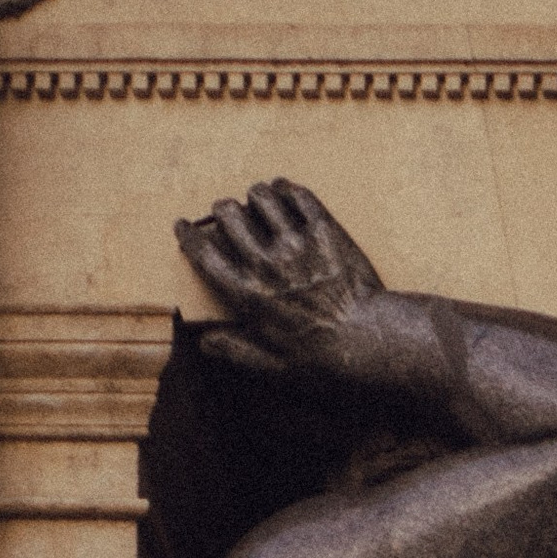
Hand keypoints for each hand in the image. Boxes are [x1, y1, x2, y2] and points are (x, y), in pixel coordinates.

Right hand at [175, 179, 389, 382]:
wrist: (372, 344)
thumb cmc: (324, 362)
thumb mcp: (274, 368)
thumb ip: (236, 351)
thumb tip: (204, 342)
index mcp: (248, 295)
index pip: (204, 254)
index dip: (189, 236)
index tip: (184, 226)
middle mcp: (267, 263)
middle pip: (228, 214)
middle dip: (223, 211)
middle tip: (227, 213)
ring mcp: (297, 243)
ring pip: (261, 196)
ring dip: (254, 196)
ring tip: (258, 201)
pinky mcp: (325, 230)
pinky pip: (298, 194)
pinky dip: (286, 189)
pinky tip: (285, 192)